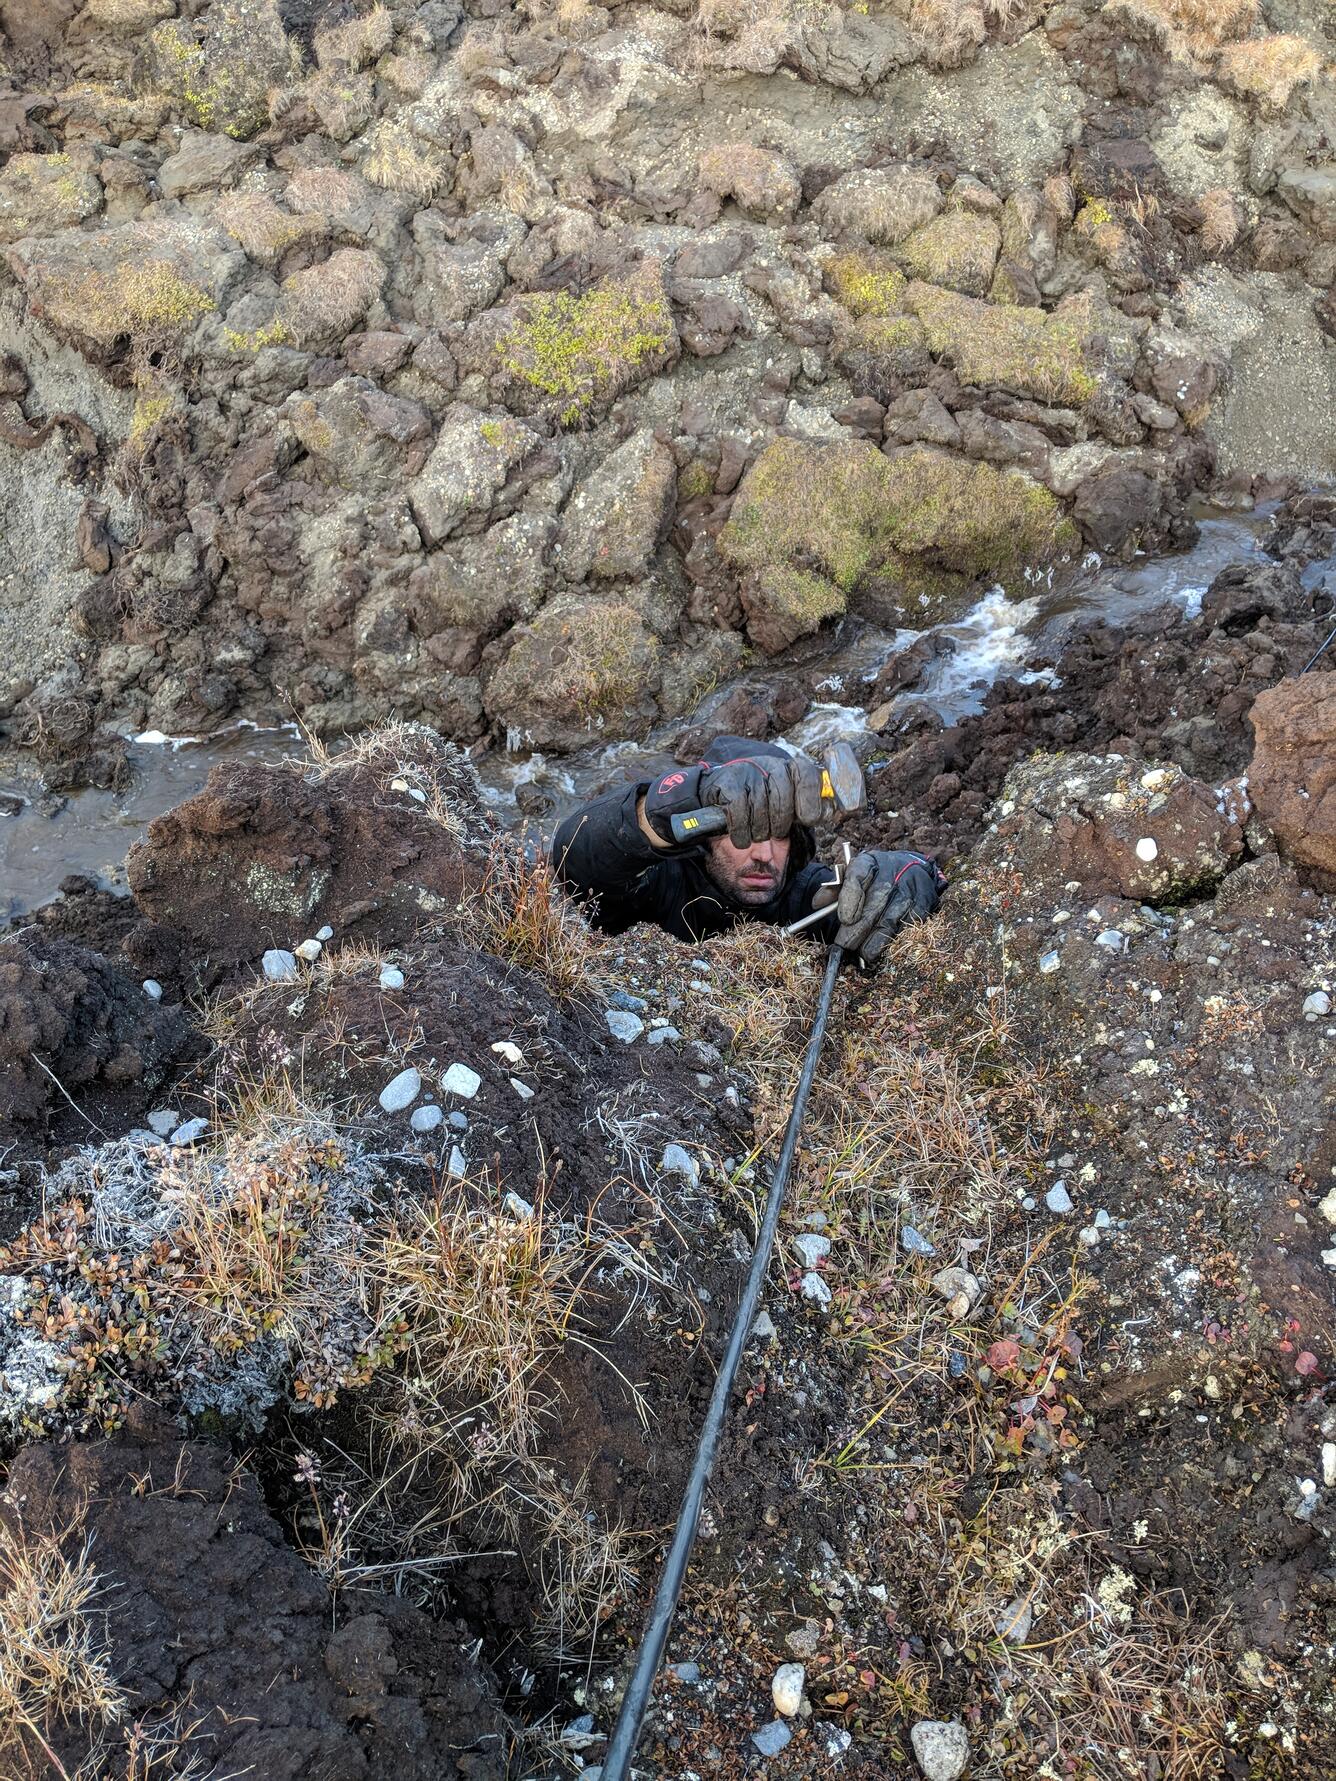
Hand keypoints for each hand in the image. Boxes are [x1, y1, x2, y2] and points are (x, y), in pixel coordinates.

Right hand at [643, 751, 824, 847]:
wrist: (712, 796)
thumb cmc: (753, 804)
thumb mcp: (779, 802)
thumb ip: (802, 806)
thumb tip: (828, 812)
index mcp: (786, 768)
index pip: (807, 776)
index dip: (811, 800)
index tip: (809, 818)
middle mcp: (767, 765)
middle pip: (783, 801)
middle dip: (778, 825)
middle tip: (771, 832)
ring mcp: (746, 771)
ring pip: (761, 812)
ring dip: (757, 832)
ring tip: (753, 833)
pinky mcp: (728, 783)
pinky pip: (740, 814)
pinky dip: (740, 831)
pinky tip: (739, 835)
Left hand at [834, 850, 944, 965]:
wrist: (913, 868)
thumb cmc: (876, 876)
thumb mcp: (853, 874)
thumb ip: (834, 888)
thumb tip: (817, 903)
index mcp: (869, 862)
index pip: (857, 876)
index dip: (850, 898)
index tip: (844, 919)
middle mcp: (891, 873)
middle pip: (872, 905)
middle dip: (857, 930)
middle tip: (844, 946)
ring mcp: (909, 889)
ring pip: (890, 920)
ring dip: (875, 940)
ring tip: (863, 954)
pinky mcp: (923, 904)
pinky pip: (907, 927)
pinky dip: (894, 941)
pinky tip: (883, 950)